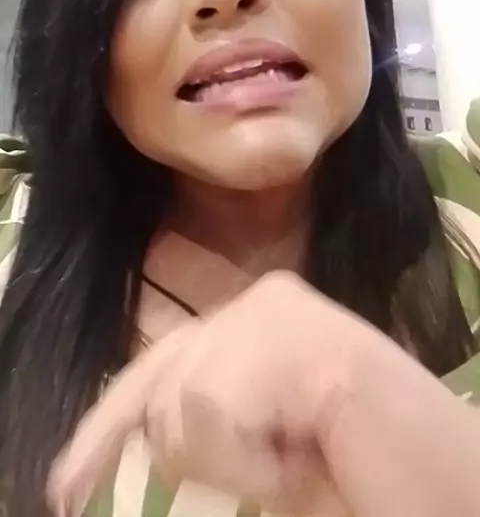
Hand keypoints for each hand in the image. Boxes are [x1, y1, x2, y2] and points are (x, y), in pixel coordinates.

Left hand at [49, 272, 479, 515]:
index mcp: (254, 320)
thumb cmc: (363, 475)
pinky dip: (256, 460)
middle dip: (209, 454)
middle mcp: (262, 299)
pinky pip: (217, 412)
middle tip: (294, 457)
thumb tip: (137, 428)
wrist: (444, 485)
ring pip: (184, 405)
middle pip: (164, 388)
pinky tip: (312, 445)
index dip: (105, 428)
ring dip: (242, 462)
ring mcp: (276, 310)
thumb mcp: (260, 449)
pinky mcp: (293, 334)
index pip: (157, 367)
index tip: (63, 489)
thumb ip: (206, 418)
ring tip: (308, 450)